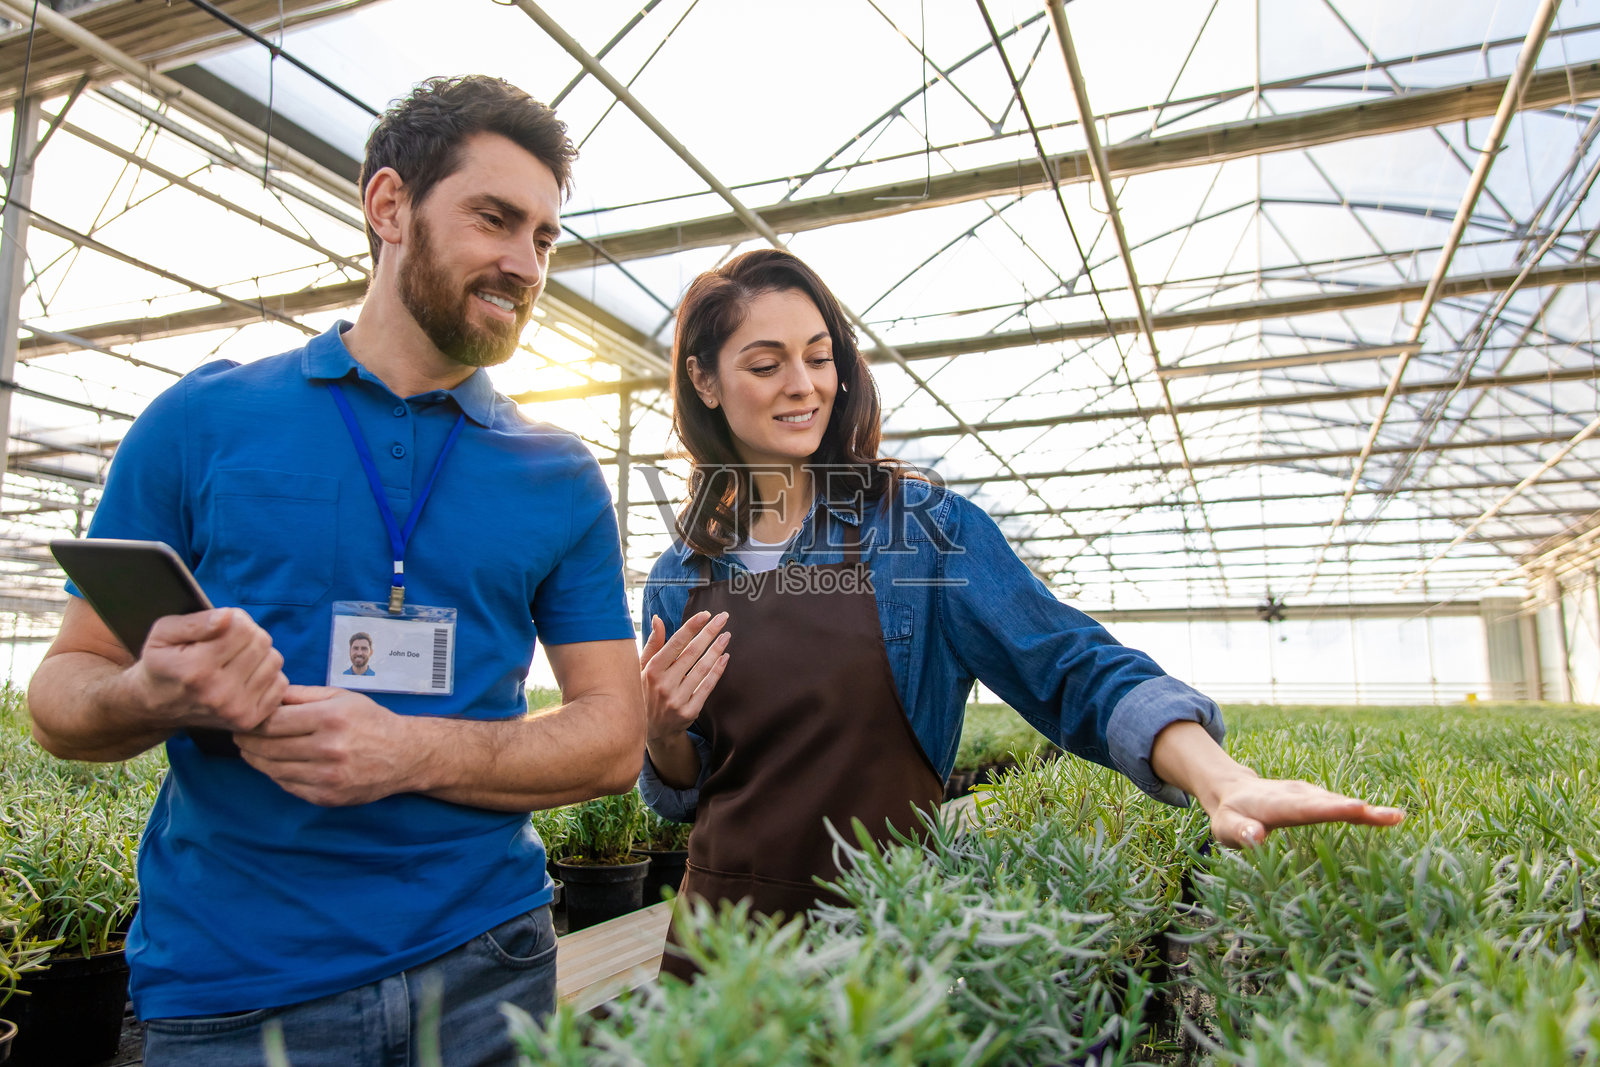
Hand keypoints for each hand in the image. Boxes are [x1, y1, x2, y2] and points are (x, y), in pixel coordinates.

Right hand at [125, 608, 286, 733]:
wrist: (157, 706)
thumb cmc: (162, 663)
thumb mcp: (163, 634)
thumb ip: (195, 622)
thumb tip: (228, 617)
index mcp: (196, 669)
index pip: (243, 627)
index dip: (235, 619)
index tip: (221, 627)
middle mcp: (218, 693)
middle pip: (261, 642)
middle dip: (248, 635)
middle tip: (228, 643)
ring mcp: (236, 710)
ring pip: (274, 660)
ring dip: (259, 655)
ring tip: (235, 660)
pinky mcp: (249, 720)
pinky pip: (281, 684)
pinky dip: (267, 676)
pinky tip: (245, 677)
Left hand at [234, 686, 419, 805]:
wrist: (404, 755)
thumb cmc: (370, 721)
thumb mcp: (341, 697)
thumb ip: (301, 695)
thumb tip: (265, 694)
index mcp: (330, 719)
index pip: (272, 722)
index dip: (251, 721)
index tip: (243, 719)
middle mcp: (329, 749)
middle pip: (268, 747)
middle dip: (247, 740)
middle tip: (238, 734)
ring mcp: (328, 777)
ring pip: (273, 769)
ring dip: (256, 760)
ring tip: (251, 749)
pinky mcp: (327, 796)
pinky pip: (287, 786)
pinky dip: (275, 775)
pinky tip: (275, 764)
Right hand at [640, 611, 729, 744]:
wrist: (653, 730)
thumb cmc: (647, 691)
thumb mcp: (643, 668)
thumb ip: (653, 644)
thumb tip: (658, 619)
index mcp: (652, 670)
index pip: (675, 643)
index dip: (692, 627)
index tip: (706, 614)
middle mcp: (663, 684)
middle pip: (692, 653)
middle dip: (709, 633)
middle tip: (723, 618)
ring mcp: (677, 699)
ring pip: (702, 669)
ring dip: (717, 650)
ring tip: (726, 636)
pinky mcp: (689, 711)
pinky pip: (707, 686)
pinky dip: (717, 671)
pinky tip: (725, 658)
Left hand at [1202, 773, 1404, 847]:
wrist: (1233, 790)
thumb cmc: (1230, 816)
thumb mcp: (1225, 827)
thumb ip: (1239, 832)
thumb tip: (1255, 836)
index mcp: (1275, 804)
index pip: (1305, 808)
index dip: (1331, 809)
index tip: (1357, 808)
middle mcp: (1297, 795)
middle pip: (1330, 803)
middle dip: (1359, 810)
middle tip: (1391, 816)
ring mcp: (1308, 795)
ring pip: (1339, 802)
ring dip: (1367, 811)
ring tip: (1396, 817)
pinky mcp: (1316, 799)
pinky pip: (1340, 806)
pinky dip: (1363, 812)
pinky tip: (1388, 818)